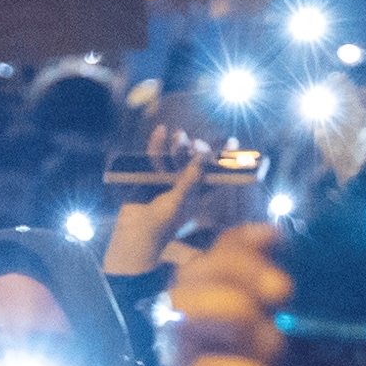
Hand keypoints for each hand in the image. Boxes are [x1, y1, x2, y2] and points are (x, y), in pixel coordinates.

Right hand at [100, 137, 214, 284]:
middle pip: (195, 162)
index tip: (232, 141)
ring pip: (176, 157)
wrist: (133, 234)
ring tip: (178, 134)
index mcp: (198, 195)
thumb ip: (189, 180)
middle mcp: (184, 185)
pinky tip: (160, 131)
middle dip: (197, 150)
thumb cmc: (161, 224)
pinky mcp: (150, 176)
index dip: (225, 159)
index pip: (215, 174)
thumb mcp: (178, 202)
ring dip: (178, 146)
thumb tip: (202, 156)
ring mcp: (167, 180)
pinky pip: (156, 157)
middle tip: (197, 142)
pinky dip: (157, 145)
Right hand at [157, 222, 365, 365]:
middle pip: (192, 281)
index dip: (244, 244)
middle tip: (283, 291)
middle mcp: (226, 360)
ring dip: (231, 315)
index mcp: (271, 339)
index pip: (229, 268)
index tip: (281, 240)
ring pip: (180, 322)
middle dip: (233, 270)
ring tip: (277, 345)